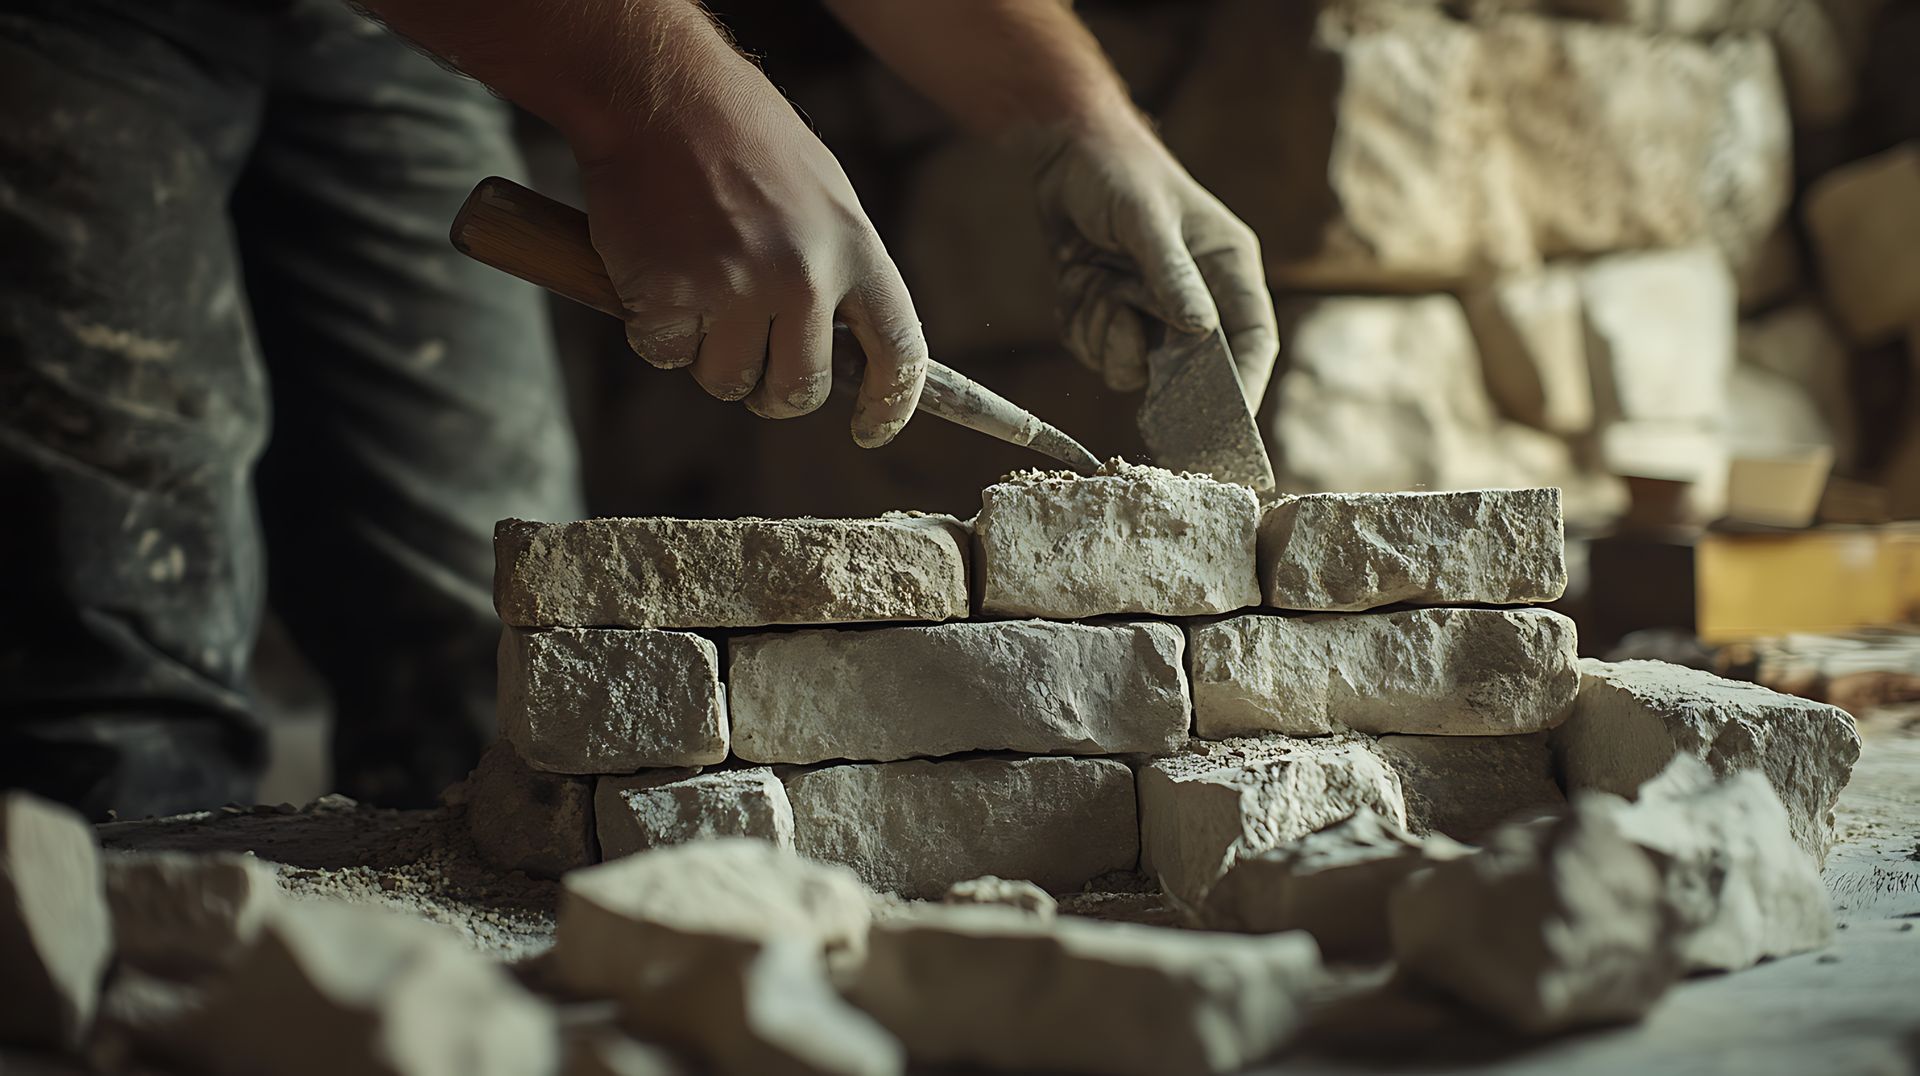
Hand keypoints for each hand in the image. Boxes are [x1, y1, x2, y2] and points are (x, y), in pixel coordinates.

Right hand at [572, 65, 927, 446]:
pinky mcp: (670, 296)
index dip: (891, 404)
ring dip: (708, 358)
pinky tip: (657, 275)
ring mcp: (735, 288)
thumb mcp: (823, 192)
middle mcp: (804, 276)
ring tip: (699, 294)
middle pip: (802, 390)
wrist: (659, 91)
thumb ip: (840, 267)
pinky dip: (654, 329)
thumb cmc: (741, 135)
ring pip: (727, 382)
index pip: (900, 351)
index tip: (872, 428)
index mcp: (855, 248)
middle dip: (774, 393)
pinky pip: (666, 355)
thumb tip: (849, 343)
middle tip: (754, 369)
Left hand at [1032, 120, 1277, 407]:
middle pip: (1193, 368)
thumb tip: (1202, 330)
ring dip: (1108, 335)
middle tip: (1148, 402)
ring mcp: (1151, 308)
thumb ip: (1173, 275)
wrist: (1063, 151)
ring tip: (1098, 284)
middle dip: (1161, 376)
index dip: (1246, 384)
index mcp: (1227, 267)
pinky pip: (1099, 350)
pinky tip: (1078, 283)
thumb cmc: (1118, 171)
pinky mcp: (1112, 313)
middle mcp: (1196, 294)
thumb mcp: (1146, 218)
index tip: (1230, 423)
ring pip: (1136, 365)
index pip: (1253, 338)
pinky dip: (1083, 326)